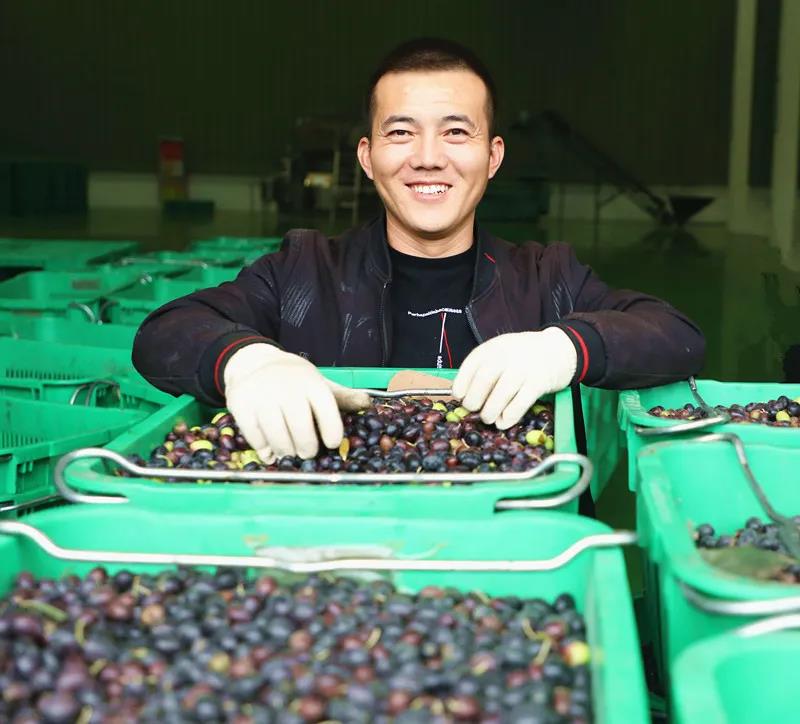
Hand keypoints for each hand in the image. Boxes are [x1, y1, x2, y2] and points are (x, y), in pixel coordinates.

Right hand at [223, 344, 369, 461]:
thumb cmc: (294, 379)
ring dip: (286, 452)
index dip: (332, 431)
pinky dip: (264, 449)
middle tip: (307, 453)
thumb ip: (342, 396)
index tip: (332, 443)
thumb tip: (367, 404)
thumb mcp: (318, 382)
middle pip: (301, 430)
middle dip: (307, 448)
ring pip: (278, 437)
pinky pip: (255, 437)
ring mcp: (262, 396)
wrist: (254, 362)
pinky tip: (270, 452)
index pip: (327, 411)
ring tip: (289, 453)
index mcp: (311, 382)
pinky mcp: (241, 405)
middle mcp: (287, 388)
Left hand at [452, 329, 576, 428]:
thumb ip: (483, 367)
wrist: (559, 349)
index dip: (461, 385)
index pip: (470, 366)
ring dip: (490, 412)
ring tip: (488, 418)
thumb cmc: (523, 355)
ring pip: (501, 395)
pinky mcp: (539, 383)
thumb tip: (464, 394)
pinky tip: (503, 422)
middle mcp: (507, 356)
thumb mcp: (501, 351)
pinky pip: (520, 404)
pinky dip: (509, 417)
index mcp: (493, 347)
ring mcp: (524, 369)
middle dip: (474, 401)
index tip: (460, 397)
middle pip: (483, 381)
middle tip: (474, 410)